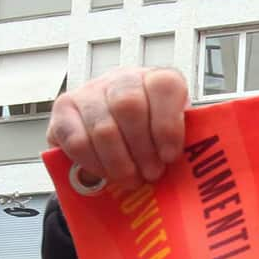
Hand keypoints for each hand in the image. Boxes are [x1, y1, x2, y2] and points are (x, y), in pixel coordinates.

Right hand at [45, 67, 189, 190]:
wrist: (111, 141)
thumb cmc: (147, 141)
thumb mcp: (170, 137)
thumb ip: (183, 144)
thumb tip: (194, 167)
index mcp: (156, 80)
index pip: (164, 86)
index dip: (167, 124)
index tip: (170, 156)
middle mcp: (123, 79)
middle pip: (129, 106)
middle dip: (142, 149)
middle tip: (150, 175)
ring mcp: (90, 91)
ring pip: (103, 127)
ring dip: (118, 162)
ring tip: (130, 179)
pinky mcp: (64, 109)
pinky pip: (75, 140)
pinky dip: (92, 164)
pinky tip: (104, 174)